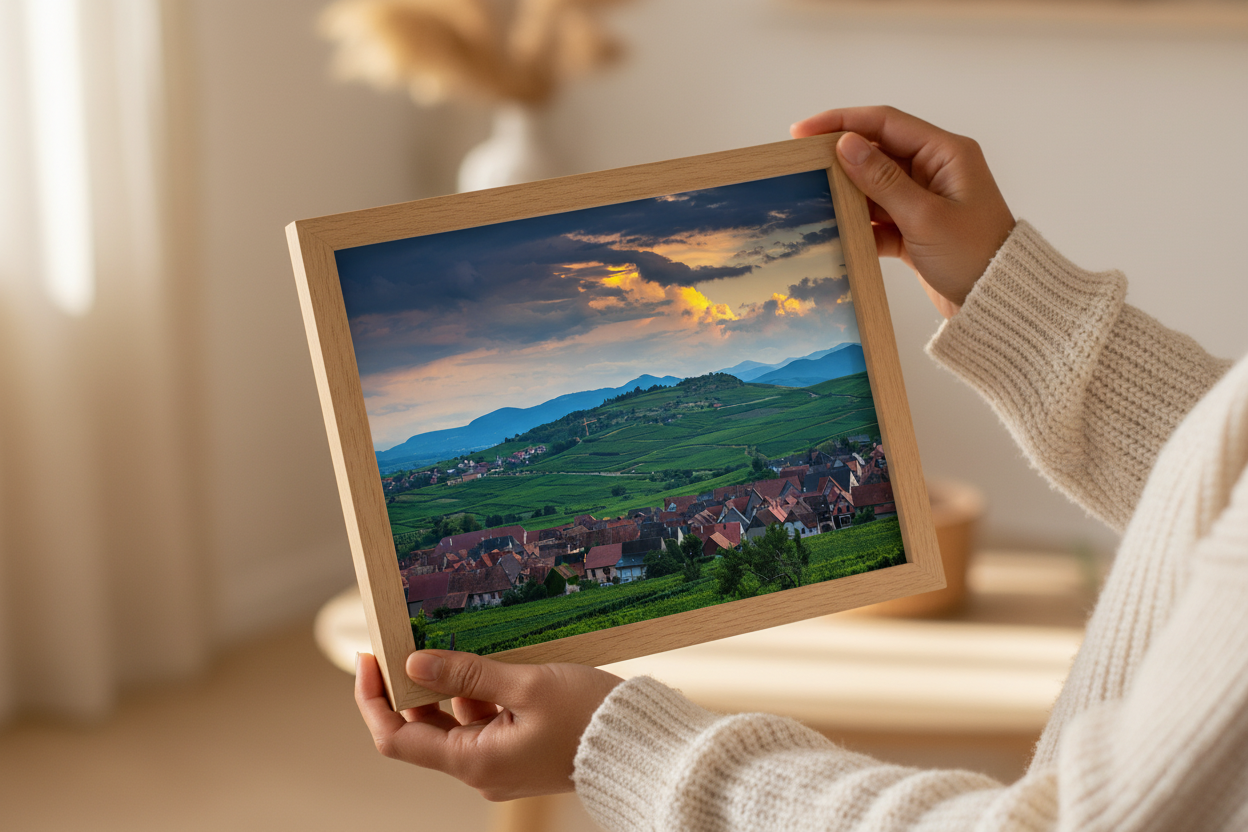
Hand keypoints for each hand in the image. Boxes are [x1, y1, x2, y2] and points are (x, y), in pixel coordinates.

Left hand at [355, 651, 623, 800]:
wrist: (640, 747)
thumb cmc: (589, 716)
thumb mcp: (527, 684)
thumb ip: (468, 672)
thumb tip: (413, 663)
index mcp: (473, 761)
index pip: (395, 737)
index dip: (373, 698)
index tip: (369, 656)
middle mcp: (479, 770)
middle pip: (421, 729)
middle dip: (410, 686)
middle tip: (406, 637)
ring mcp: (498, 764)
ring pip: (453, 722)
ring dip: (448, 686)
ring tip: (455, 641)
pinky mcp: (517, 754)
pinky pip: (482, 723)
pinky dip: (477, 694)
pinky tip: (488, 662)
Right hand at [791, 106, 1014, 318]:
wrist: (997, 303)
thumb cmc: (974, 255)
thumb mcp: (924, 216)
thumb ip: (882, 180)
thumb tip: (846, 145)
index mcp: (946, 153)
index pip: (886, 123)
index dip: (842, 122)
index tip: (803, 131)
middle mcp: (935, 170)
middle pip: (877, 152)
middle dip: (840, 158)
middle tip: (800, 165)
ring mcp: (924, 199)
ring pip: (874, 187)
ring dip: (846, 194)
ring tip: (812, 199)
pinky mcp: (915, 228)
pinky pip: (879, 217)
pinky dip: (859, 223)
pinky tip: (836, 231)